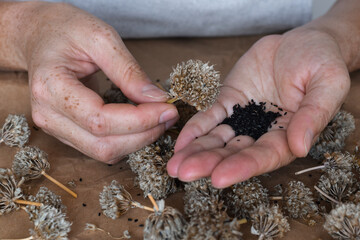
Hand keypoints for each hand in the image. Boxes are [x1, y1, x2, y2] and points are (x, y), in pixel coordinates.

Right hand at [24, 3, 177, 162]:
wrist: (41, 35)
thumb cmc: (66, 30)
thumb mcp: (101, 38)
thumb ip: (128, 71)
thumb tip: (157, 99)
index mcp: (51, 87)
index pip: (100, 120)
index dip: (139, 120)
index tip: (167, 108)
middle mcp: (48, 115)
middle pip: (103, 144)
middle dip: (143, 134)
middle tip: (169, 115)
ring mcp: (55, 127)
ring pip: (103, 152)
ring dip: (137, 141)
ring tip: (159, 119)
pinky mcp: (67, 132)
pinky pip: (101, 148)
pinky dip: (127, 140)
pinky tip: (142, 124)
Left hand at [167, 28, 349, 186]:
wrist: (302, 42)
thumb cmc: (321, 61)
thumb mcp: (328, 84)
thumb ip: (314, 114)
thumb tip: (301, 146)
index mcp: (288, 134)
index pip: (264, 156)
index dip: (242, 167)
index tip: (219, 178)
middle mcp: (262, 131)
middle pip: (234, 152)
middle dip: (208, 163)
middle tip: (183, 173)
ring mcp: (243, 117)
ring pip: (218, 138)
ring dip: (196, 151)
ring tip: (174, 165)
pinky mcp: (229, 100)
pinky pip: (210, 116)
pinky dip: (196, 128)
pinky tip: (181, 141)